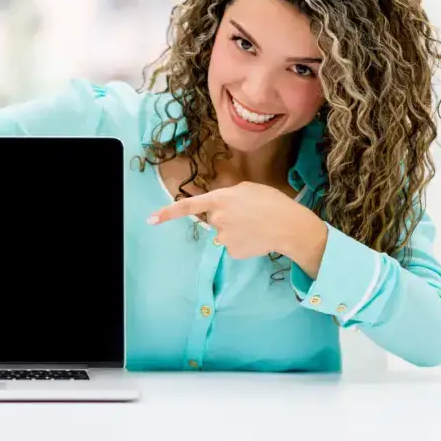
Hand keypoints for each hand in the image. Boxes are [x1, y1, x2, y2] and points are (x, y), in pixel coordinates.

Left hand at [147, 181, 327, 263]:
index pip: (188, 206)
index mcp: (219, 199)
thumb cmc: (271, 202)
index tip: (150, 220)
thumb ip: (228, 195)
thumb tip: (220, 206)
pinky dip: (242, 243)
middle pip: (212, 219)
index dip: (167, 213)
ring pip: (223, 234)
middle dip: (225, 217)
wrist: (290, 227)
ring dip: (235, 230)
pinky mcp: (232, 252)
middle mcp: (217, 219)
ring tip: (255, 225)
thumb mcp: (247, 189)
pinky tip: (256, 237)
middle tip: (247, 214)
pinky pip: (232, 246)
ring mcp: (224, 238)